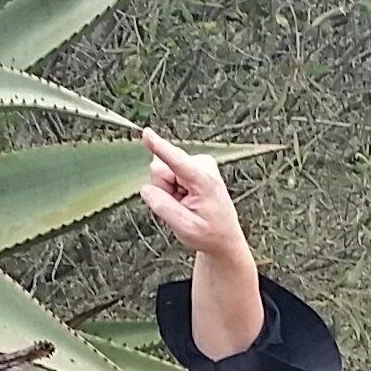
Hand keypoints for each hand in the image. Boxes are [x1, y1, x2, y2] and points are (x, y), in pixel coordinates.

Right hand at [139, 128, 248, 260]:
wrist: (223, 237)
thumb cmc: (209, 233)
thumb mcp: (184, 227)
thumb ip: (162, 206)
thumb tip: (146, 189)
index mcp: (203, 180)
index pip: (176, 160)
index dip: (158, 146)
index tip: (146, 133)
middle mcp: (202, 165)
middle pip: (160, 169)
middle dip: (163, 189)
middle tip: (180, 206)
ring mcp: (197, 163)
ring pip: (161, 171)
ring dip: (168, 191)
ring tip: (185, 204)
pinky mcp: (192, 165)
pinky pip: (167, 173)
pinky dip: (172, 189)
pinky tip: (186, 199)